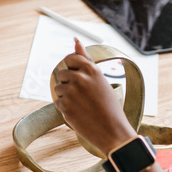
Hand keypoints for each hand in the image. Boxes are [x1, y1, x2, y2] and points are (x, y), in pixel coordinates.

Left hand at [52, 39, 135, 155]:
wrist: (113, 131)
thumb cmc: (108, 105)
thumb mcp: (100, 79)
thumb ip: (86, 59)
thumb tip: (75, 39)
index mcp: (91, 69)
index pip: (70, 58)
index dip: (73, 68)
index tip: (79, 77)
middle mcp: (80, 77)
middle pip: (62, 73)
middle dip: (68, 83)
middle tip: (84, 96)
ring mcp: (71, 92)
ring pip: (58, 89)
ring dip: (66, 96)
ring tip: (82, 105)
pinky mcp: (64, 106)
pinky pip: (58, 102)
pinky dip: (65, 108)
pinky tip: (79, 113)